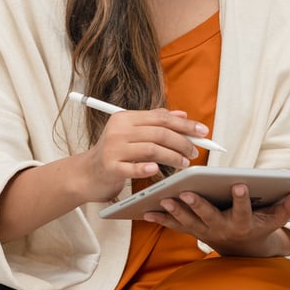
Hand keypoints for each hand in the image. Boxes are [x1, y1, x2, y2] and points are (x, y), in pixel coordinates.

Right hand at [81, 108, 206, 201]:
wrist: (87, 174)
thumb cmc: (114, 153)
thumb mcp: (132, 133)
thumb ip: (155, 122)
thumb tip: (182, 115)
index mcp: (125, 117)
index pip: (161, 117)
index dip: (185, 124)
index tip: (203, 132)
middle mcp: (118, 130)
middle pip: (158, 132)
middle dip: (182, 142)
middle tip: (195, 152)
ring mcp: (113, 148)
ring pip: (151, 149)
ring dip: (173, 156)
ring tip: (185, 164)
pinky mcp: (110, 167)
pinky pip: (132, 167)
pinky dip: (147, 168)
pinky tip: (157, 171)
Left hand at [143, 184, 289, 257]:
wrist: (242, 250)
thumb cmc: (258, 228)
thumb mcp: (275, 220)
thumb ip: (287, 206)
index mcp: (242, 224)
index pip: (244, 211)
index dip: (242, 199)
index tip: (239, 184)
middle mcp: (222, 230)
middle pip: (209, 218)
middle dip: (198, 206)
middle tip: (187, 193)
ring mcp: (205, 232)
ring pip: (188, 223)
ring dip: (175, 212)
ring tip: (163, 199)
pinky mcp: (192, 231)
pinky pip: (174, 226)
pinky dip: (161, 219)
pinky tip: (146, 210)